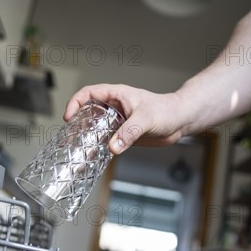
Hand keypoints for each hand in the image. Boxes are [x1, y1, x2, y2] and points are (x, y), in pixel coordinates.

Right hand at [64, 84, 186, 154]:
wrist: (180, 121)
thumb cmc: (166, 110)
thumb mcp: (146, 119)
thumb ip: (129, 133)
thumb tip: (113, 146)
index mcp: (116, 95)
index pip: (88, 93)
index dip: (75, 103)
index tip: (69, 117)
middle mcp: (114, 107)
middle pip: (87, 112)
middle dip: (77, 123)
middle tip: (70, 137)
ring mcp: (117, 121)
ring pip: (95, 127)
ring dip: (87, 137)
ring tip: (79, 149)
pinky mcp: (123, 134)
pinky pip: (106, 140)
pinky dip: (99, 147)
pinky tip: (94, 156)